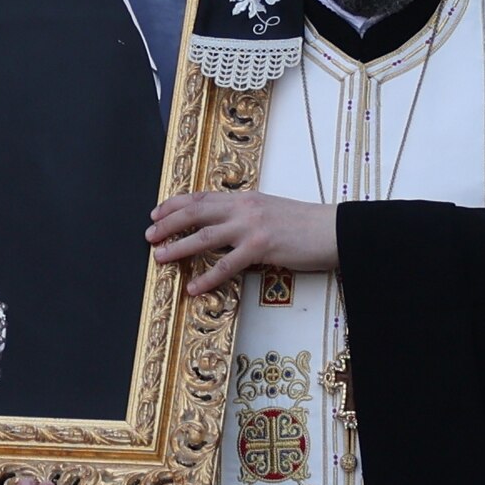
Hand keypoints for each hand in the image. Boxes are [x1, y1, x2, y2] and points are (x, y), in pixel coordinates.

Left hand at [145, 189, 339, 290]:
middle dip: (168, 224)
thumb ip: (246, 215)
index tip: (156, 213)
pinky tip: (194, 288)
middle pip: (195, 212)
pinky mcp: (262, 247)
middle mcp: (244, 208)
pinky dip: (207, 277)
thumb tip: (225, 226)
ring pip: (204, 236)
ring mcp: (252, 226)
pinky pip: (227, 264)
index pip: (201, 197)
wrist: (334, 230)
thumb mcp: (271, 211)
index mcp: (245, 198)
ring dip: (178, 247)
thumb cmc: (306, 224)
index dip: (174, 204)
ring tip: (159, 257)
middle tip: (149, 236)